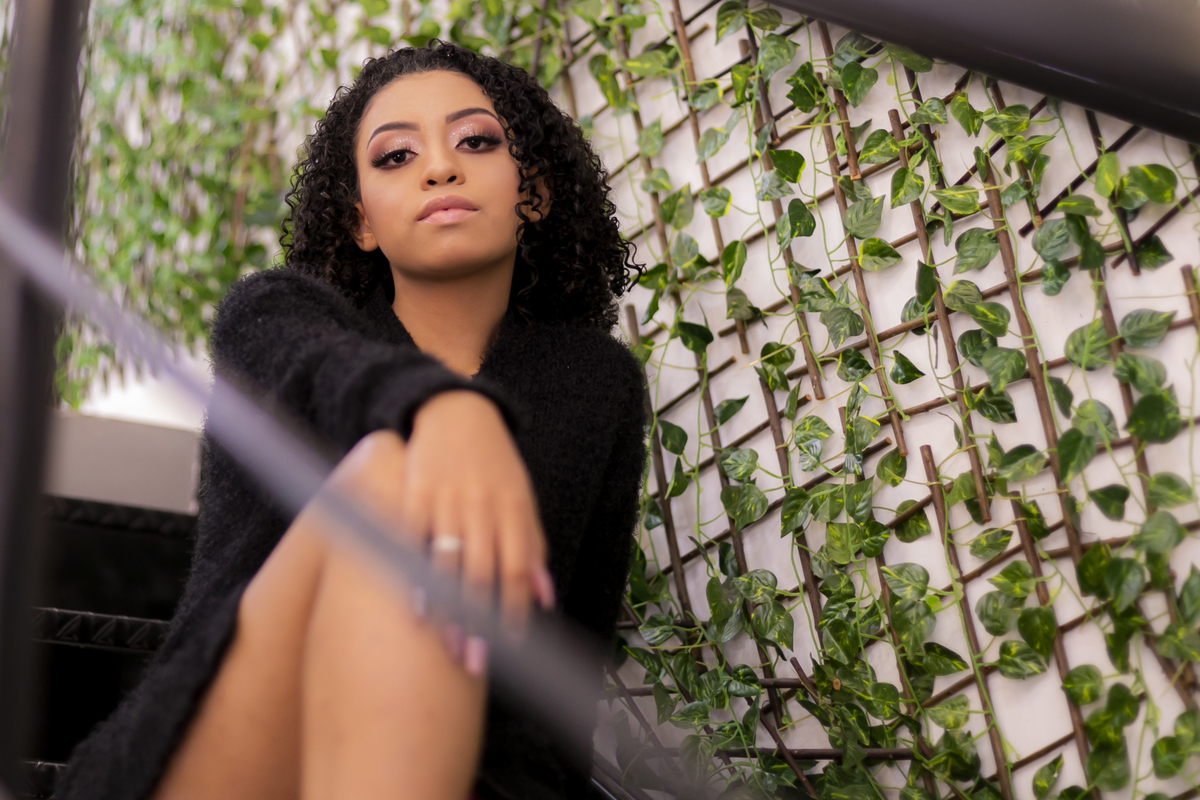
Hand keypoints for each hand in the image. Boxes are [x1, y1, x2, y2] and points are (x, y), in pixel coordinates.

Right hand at [404, 391, 552, 625]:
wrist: (457, 411)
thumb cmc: (494, 466)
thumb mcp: (522, 500)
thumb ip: (533, 547)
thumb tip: (546, 599)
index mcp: (513, 510)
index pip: (516, 568)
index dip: (513, 609)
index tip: (510, 647)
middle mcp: (483, 506)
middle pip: (483, 572)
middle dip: (480, 621)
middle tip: (475, 661)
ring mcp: (448, 499)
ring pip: (448, 560)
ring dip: (447, 607)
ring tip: (445, 644)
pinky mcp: (415, 491)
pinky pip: (413, 537)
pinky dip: (412, 571)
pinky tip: (413, 605)